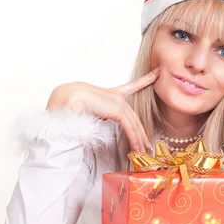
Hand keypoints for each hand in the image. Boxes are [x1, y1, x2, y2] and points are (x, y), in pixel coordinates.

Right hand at [46, 67, 160, 152]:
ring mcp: (118, 102)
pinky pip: (130, 126)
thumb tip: (105, 119)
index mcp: (110, 94)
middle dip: (141, 132)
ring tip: (143, 151)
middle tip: (147, 145)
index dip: (146, 79)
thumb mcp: (89, 108)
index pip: (132, 85)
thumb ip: (100, 113)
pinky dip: (134, 138)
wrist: (66, 98)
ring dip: (139, 139)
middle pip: (134, 117)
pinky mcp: (118, 109)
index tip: (157, 72)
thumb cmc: (71, 103)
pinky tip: (137, 148)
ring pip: (133, 123)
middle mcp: (116, 97)